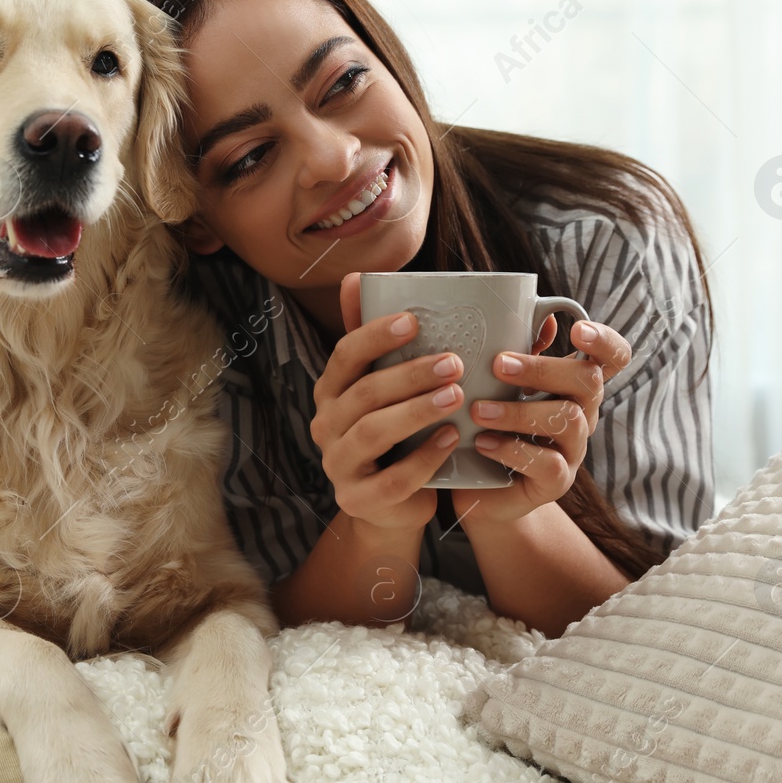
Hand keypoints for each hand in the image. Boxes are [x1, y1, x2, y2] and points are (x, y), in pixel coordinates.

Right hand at [309, 273, 465, 534]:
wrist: (391, 504)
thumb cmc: (395, 435)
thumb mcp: (385, 388)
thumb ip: (374, 340)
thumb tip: (356, 278)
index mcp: (331, 392)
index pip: (344, 356)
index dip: (375, 335)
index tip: (415, 320)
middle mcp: (325, 425)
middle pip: (363, 393)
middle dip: (409, 375)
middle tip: (454, 363)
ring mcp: (338, 465)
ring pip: (371, 433)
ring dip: (416, 411)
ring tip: (456, 397)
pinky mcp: (359, 499)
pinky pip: (392, 479)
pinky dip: (424, 458)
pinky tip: (453, 439)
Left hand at [452, 316, 632, 526]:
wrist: (477, 487)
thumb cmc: (488, 423)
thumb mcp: (499, 386)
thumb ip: (520, 351)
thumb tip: (545, 316)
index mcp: (573, 384)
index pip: (612, 358)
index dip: (605, 341)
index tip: (578, 329)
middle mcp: (583, 414)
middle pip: (588, 381)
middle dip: (542, 369)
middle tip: (498, 365)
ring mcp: (573, 449)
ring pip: (567, 421)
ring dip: (518, 412)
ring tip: (478, 410)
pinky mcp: (557, 482)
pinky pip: (548, 463)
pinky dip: (512, 450)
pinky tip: (483, 443)